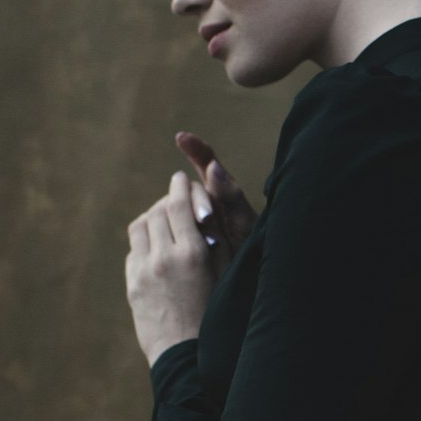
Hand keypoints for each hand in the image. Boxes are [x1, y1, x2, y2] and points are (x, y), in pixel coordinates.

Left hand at [125, 170, 234, 366]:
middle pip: (157, 210)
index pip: (178, 204)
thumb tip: (205, 210)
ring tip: (164, 220)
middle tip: (176, 197)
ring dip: (152, 217)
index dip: (180, 187)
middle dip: (167, 200)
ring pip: (140, 226)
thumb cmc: (216, 316)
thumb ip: (215, 240)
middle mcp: (164, 258)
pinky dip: (144, 241)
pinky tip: (157, 248)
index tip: (181, 178)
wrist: (187, 357)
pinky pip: (134, 250)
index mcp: (192, 254)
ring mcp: (143, 271)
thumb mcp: (225, 276)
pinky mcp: (132, 285)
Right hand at [175, 131, 259, 253]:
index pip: (205, 161)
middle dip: (196, 199)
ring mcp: (190, 220)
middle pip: (187, 188)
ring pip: (175, 207)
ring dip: (186, 216)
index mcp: (221, 192)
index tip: (181, 138)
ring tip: (207, 233)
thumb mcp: (244, 221)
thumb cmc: (251, 249)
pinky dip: (172, 230)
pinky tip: (176, 241)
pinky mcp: (180, 238)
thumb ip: (230, 194)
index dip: (195, 148)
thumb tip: (212, 167)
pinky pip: (170, 227)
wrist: (243, 282)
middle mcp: (204, 202)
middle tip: (208, 218)